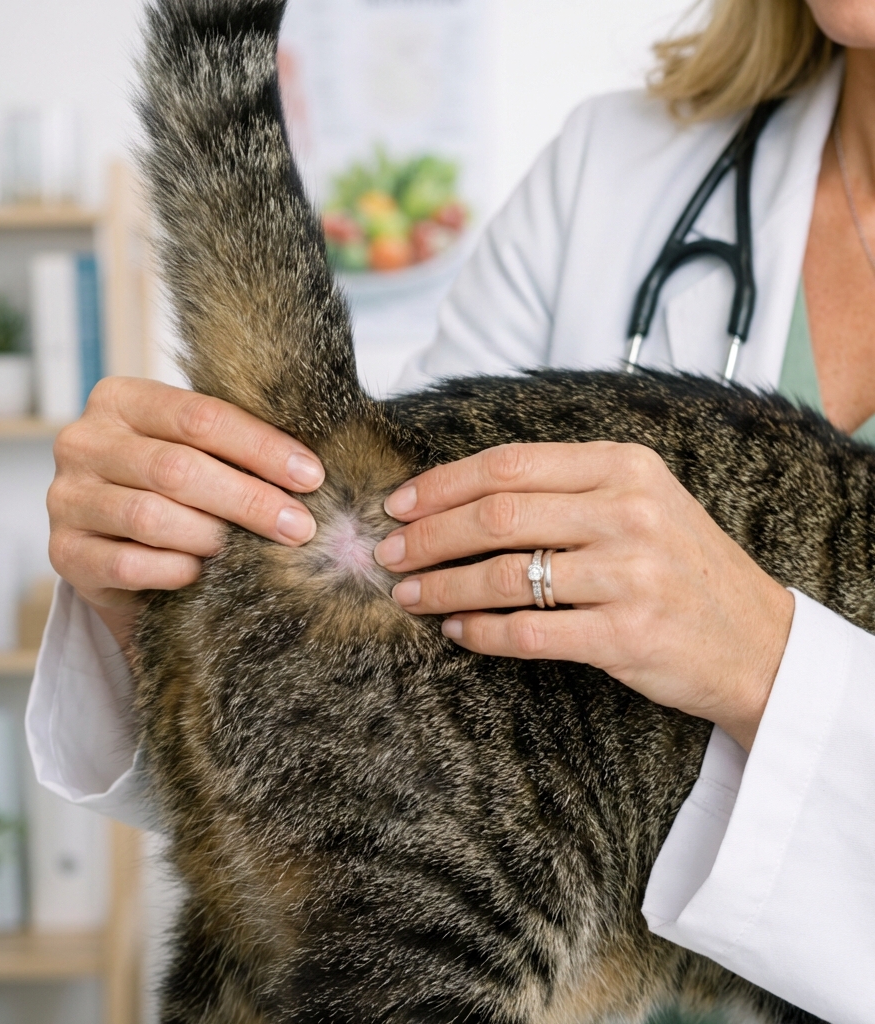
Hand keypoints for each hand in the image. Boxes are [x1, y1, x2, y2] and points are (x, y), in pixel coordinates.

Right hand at [48, 377, 324, 646]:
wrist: (114, 544)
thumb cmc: (172, 488)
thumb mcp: (196, 451)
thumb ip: (234, 445)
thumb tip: (309, 470)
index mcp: (120, 399)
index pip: (199, 416)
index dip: (261, 447)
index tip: (311, 476)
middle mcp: (83, 442)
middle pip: (178, 468)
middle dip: (249, 499)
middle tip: (299, 526)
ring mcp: (66, 498)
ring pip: (151, 516)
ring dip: (211, 537)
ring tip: (248, 551)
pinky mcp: (64, 552)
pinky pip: (127, 564)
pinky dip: (174, 570)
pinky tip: (200, 573)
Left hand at [373, 442, 793, 750]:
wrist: (759, 641)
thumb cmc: (684, 567)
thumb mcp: (641, 501)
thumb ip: (564, 489)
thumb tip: (461, 498)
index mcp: (624, 467)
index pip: (508, 463)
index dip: (441, 484)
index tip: (398, 505)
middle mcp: (628, 511)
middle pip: (496, 514)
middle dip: (427, 535)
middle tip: (388, 555)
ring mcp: (630, 573)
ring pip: (504, 574)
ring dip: (442, 587)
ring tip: (407, 595)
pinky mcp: (626, 634)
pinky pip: (528, 630)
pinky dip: (480, 632)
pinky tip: (456, 631)